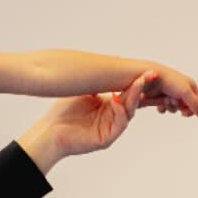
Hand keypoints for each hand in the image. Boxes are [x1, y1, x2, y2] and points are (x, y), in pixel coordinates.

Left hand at [18, 68, 150, 171]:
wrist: (48, 131)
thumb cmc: (62, 112)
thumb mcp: (85, 90)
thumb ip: (101, 78)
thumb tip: (117, 58)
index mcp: (110, 106)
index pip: (129, 93)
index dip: (138, 82)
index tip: (147, 70)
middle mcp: (113, 117)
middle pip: (133, 101)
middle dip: (141, 87)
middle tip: (149, 74)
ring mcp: (111, 128)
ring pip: (129, 112)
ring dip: (134, 97)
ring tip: (137, 83)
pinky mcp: (106, 139)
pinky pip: (119, 124)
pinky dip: (121, 111)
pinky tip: (117, 99)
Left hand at [138, 63, 197, 117]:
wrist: (150, 78)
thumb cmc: (169, 82)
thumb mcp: (186, 92)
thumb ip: (195, 104)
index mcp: (190, 85)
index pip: (197, 102)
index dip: (192, 109)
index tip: (185, 113)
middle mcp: (181, 89)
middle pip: (186, 107)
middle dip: (179, 107)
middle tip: (174, 102)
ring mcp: (171, 94)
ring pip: (174, 109)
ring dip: (170, 107)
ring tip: (166, 99)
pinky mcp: (161, 98)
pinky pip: (164, 109)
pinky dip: (162, 108)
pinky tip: (160, 102)